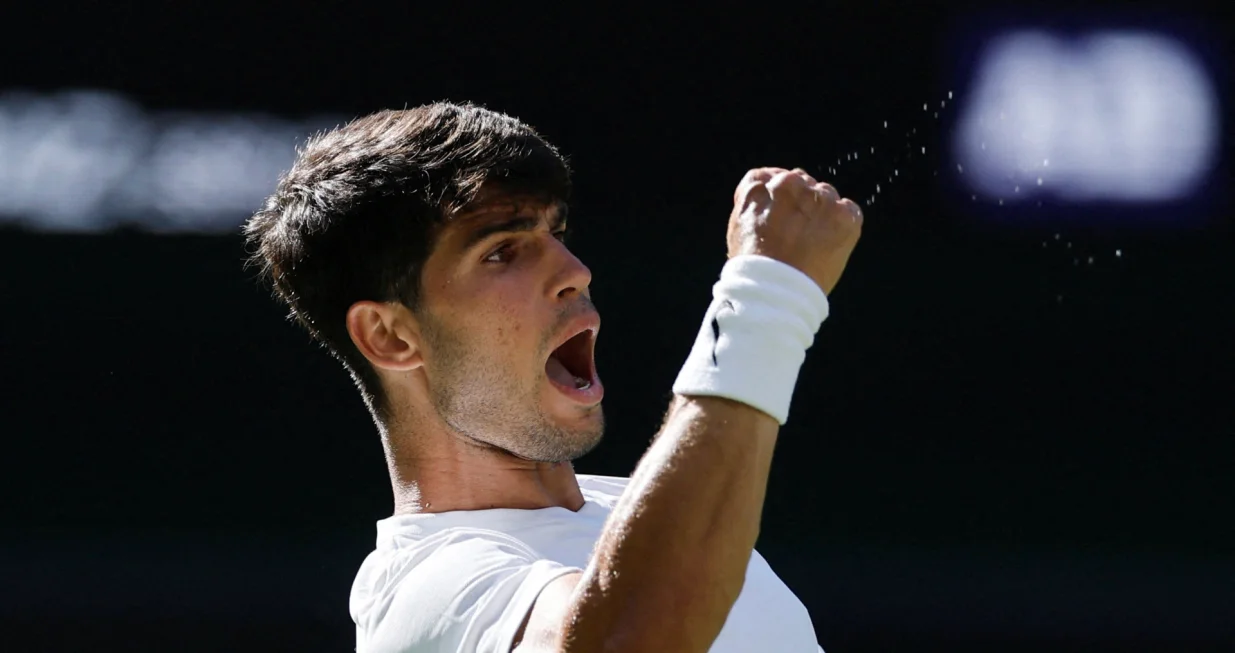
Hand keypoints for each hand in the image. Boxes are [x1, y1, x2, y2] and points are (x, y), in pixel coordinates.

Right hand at [726, 167, 862, 294]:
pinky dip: (842, 223)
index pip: (773, 176)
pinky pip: (848, 210)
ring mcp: (821, 198)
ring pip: (825, 194)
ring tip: (811, 242)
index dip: (778, 197)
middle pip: (801, 182)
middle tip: (795, 232)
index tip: (780, 213)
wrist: (777, 291)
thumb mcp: (738, 224)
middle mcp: (792, 183)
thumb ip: (753, 198)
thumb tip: (767, 187)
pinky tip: (828, 242)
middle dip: (800, 202)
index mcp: (762, 183)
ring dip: (821, 211)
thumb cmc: (753, 265)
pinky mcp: (845, 215)